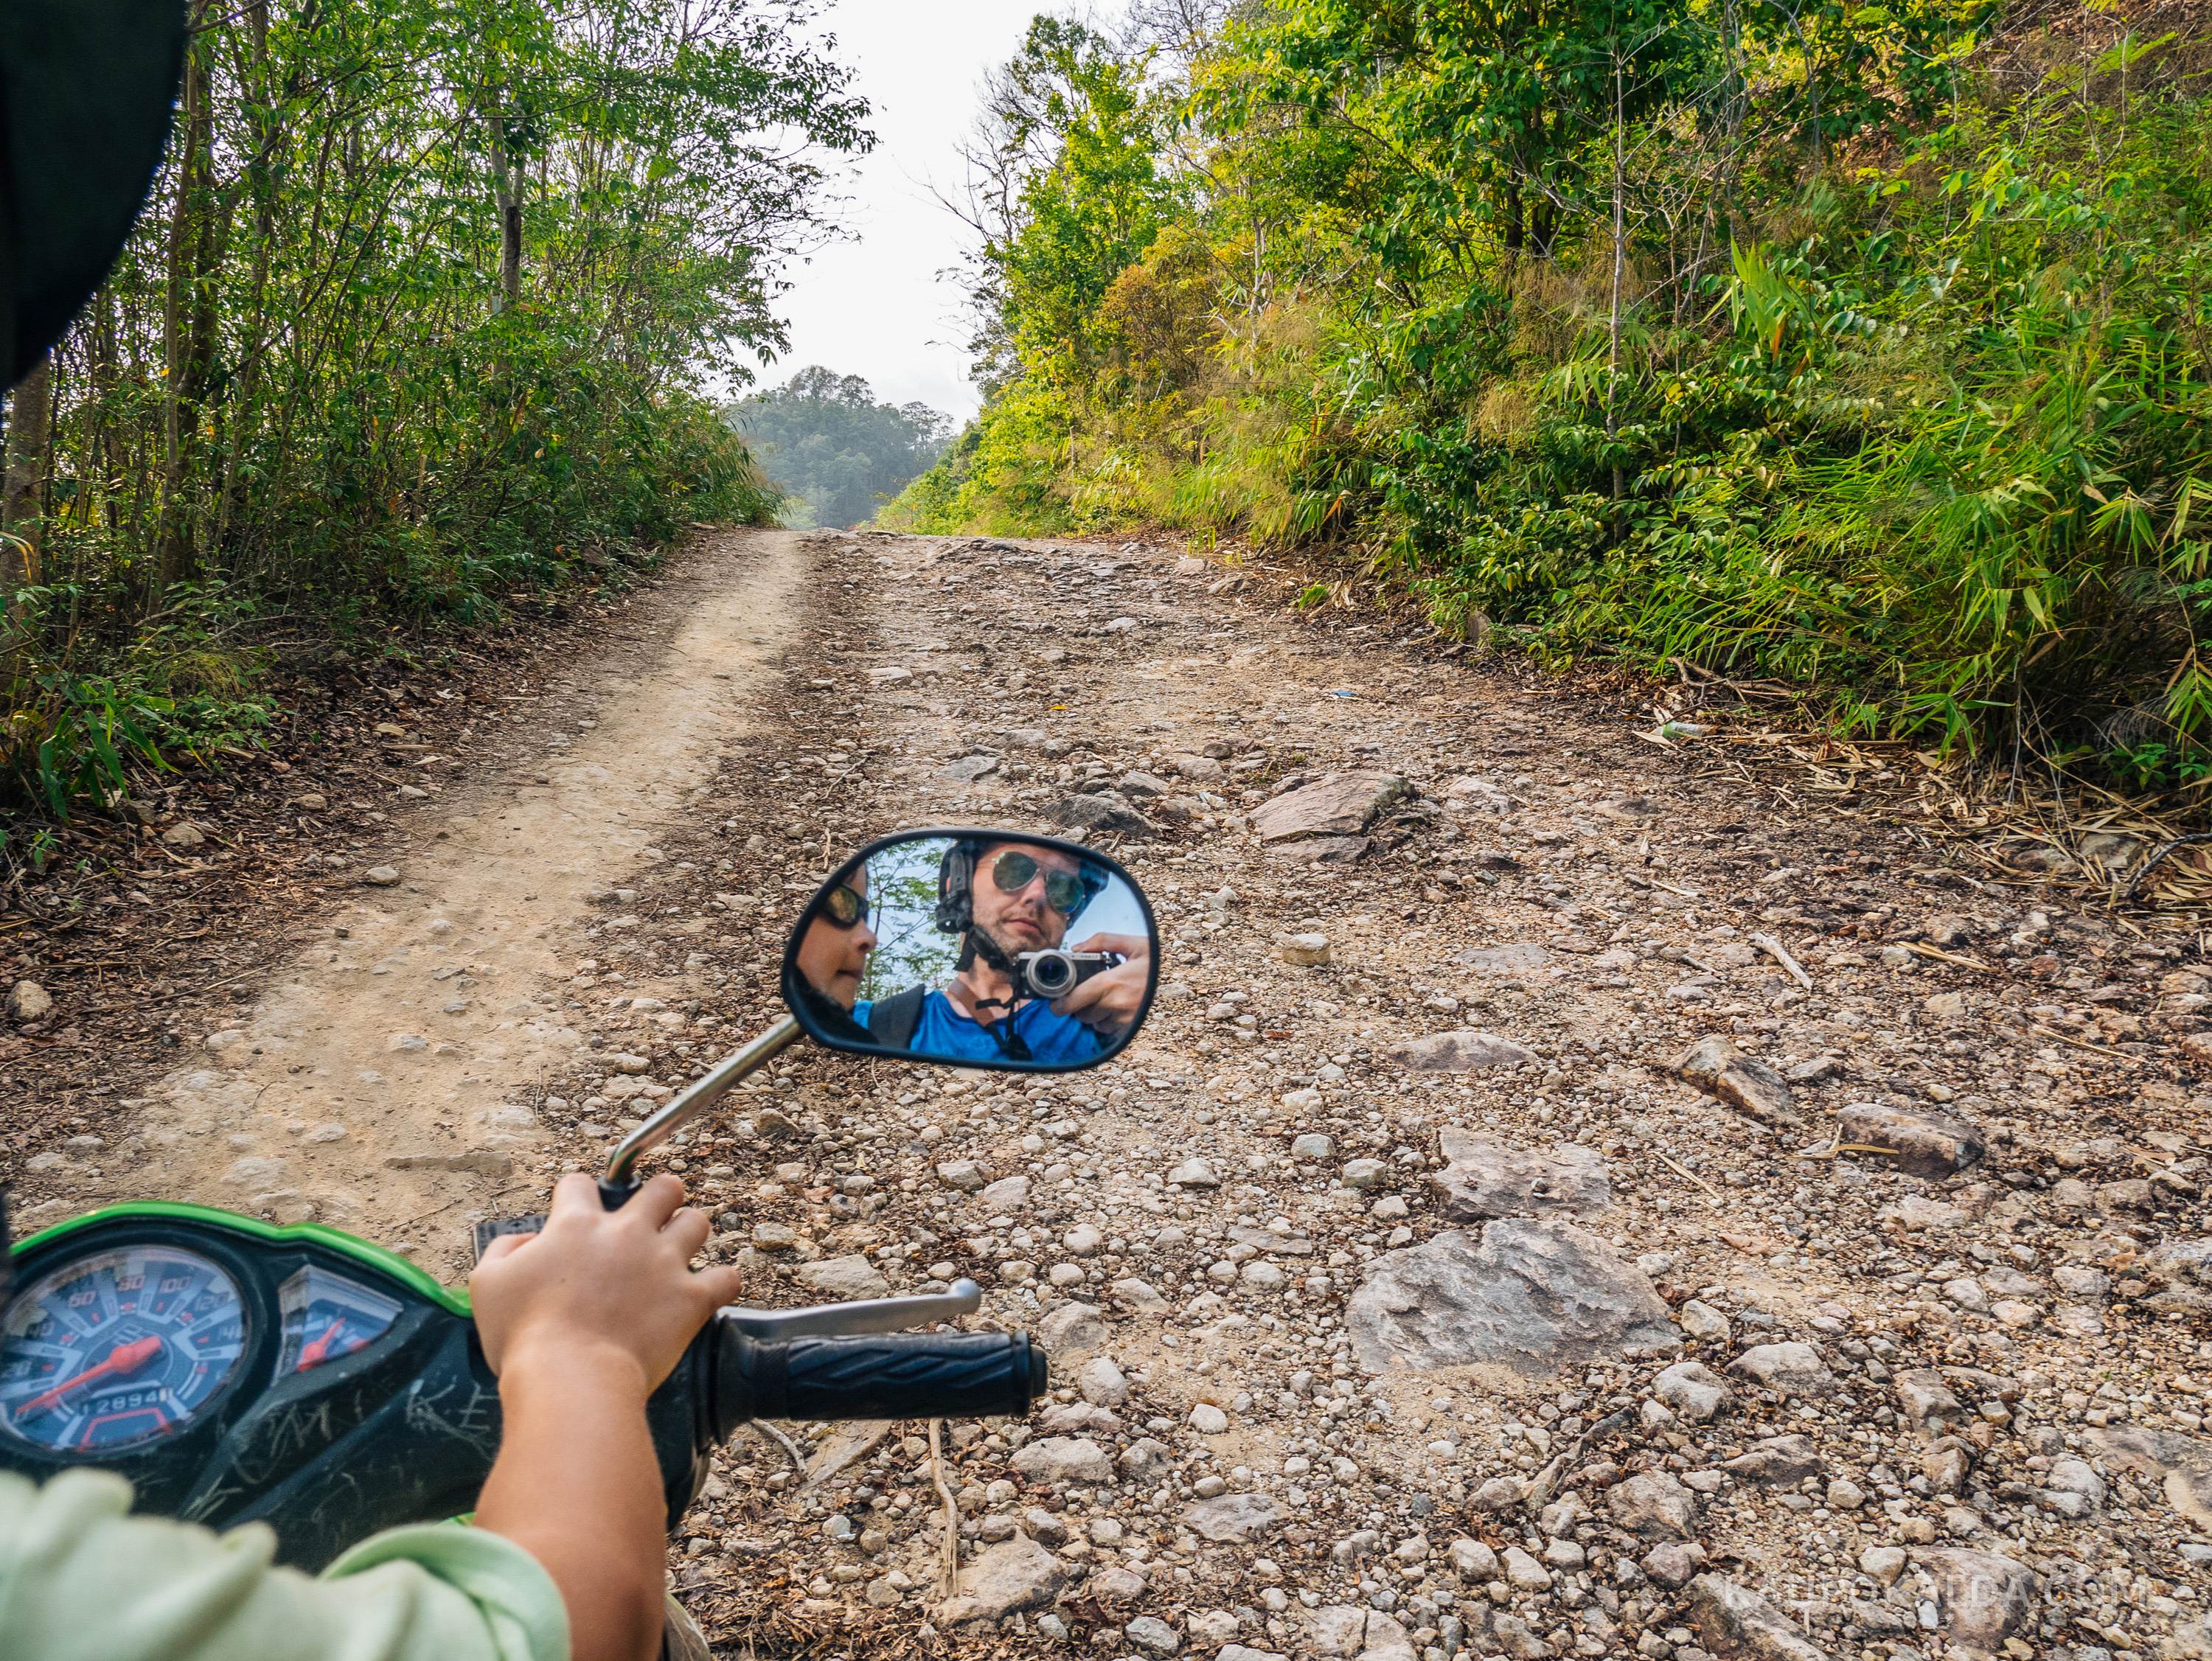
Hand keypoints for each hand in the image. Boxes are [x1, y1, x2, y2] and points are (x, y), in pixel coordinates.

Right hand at [471, 1172, 740, 1396]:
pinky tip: (711, 1290)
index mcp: (577, 1226)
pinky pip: (727, 1278)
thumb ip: (503, 1251)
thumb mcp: (488, 1285)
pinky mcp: (691, 1299)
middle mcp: (627, 1234)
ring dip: (690, 1233)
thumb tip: (525, 1243)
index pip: (580, 1184)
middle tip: (651, 1219)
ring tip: (679, 1252)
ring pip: (698, 1222)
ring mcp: (664, 1263)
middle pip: (662, 1188)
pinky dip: (722, 1283)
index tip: (575, 1212)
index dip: (576, 1195)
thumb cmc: (524, 1336)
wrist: (570, 1377)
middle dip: (660, 1197)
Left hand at [1053, 931, 1150, 1040]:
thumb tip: (1077, 948)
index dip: (1060, 1004)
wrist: (1186, 981)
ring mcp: (1125, 1019)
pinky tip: (1116, 1007)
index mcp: (1112, 983)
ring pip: (1095, 1023)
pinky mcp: (1132, 1028)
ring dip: (1094, 1014)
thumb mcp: (1133, 943)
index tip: (1056, 1003)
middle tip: (1086, 992)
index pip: (1074, 1000)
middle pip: (1081, 1014)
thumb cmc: (1157, 961)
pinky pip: (1109, 1029)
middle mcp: (1116, 1004)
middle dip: (1079, 1005)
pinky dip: (1108, 1021)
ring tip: (1105, 998)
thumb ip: (1102, 941)